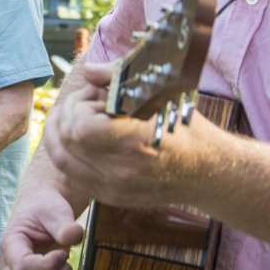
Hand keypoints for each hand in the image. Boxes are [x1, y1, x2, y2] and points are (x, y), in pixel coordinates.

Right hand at [0, 189, 84, 269]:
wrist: (44, 210)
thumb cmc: (46, 208)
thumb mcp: (55, 210)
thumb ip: (64, 224)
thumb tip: (75, 237)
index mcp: (10, 245)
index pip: (21, 268)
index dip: (46, 266)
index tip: (62, 253)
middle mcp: (8, 267)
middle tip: (67, 267)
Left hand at [40, 62, 227, 209]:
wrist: (208, 171)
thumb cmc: (185, 127)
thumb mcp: (160, 95)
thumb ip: (119, 79)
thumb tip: (87, 71)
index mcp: (136, 143)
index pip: (81, 128)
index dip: (78, 106)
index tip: (92, 95)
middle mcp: (122, 172)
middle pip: (67, 143)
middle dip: (66, 116)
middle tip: (81, 103)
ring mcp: (115, 189)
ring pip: (63, 163)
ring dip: (60, 136)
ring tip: (74, 118)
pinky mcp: (111, 198)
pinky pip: (72, 177)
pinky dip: (67, 155)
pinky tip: (78, 140)